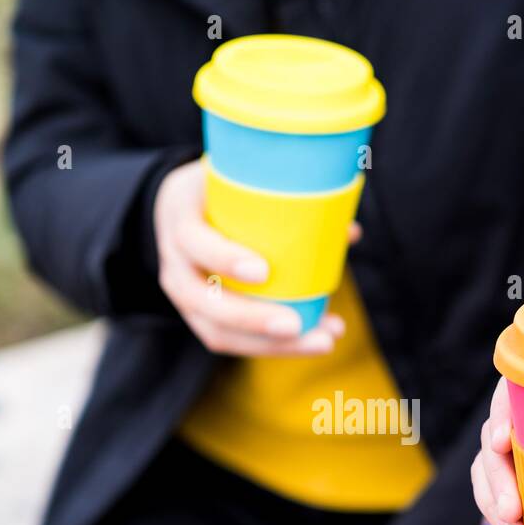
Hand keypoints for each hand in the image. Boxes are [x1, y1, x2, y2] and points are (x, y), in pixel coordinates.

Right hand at [153, 159, 352, 354]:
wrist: (178, 211)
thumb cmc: (220, 190)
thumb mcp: (237, 177)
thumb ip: (285, 196)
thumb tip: (349, 232)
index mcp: (180, 218)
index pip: (195, 242)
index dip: (225, 259)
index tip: (264, 271)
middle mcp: (174, 263)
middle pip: (205, 301)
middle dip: (254, 319)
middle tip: (299, 325)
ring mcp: (183, 296)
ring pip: (218, 332)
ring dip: (274, 345)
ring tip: (323, 341)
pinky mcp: (199, 317)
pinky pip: (230, 341)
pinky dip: (273, 346)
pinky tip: (311, 341)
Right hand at [472, 376, 523, 524]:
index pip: (510, 397)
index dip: (500, 417)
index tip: (502, 440)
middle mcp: (520, 421)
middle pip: (491, 448)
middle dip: (497, 484)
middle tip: (516, 515)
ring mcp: (510, 455)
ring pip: (487, 481)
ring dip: (497, 515)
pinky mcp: (511, 484)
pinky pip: (497, 506)